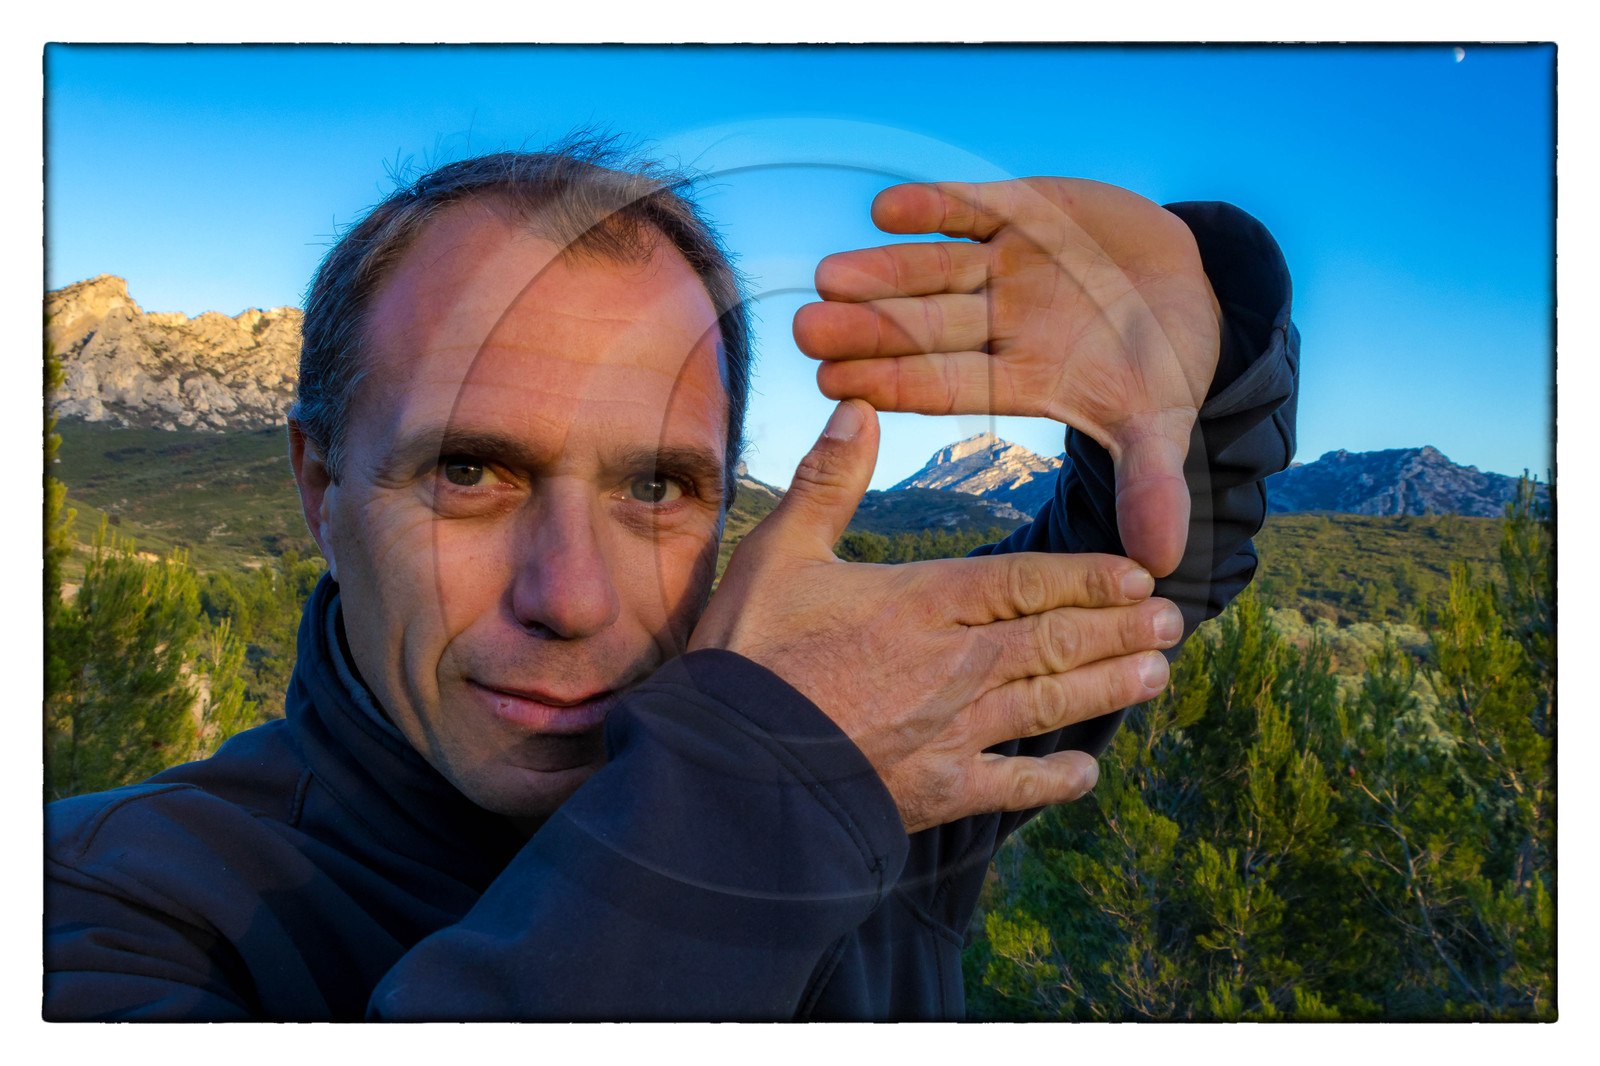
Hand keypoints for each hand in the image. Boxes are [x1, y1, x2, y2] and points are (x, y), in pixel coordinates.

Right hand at [689, 399, 1184, 832]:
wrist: (730, 764)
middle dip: (1118, 629)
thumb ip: (827, 482)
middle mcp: (956, 663)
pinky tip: (1087, 775)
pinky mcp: (937, 790)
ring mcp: (953, 730)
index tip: (1136, 573)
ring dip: (1107, 688)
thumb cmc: (749, 655)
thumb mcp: (779, 553)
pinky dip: (1053, 780)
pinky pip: (1013, 785)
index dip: (1089, 577)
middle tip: (1171, 622)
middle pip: (1057, 640)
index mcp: (923, 601)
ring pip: (1051, 704)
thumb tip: (859, 409)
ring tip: (1155, 676)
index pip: (1027, 582)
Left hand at [791, 178, 1222, 576]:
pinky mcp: (1022, 210)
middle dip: (867, 329)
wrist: (1190, 287)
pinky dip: (934, 205)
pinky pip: (970, 207)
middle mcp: (996, 323)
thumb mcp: (1157, 425)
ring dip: (881, 271)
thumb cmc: (1159, 366)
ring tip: (829, 277)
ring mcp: (1003, 265)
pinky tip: (885, 209)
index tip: (834, 386)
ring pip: (930, 268)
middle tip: (805, 332)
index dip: (891, 383)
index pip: (940, 385)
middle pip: (921, 328)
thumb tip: (1162, 563)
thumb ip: (1150, 485)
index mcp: (1015, 379)